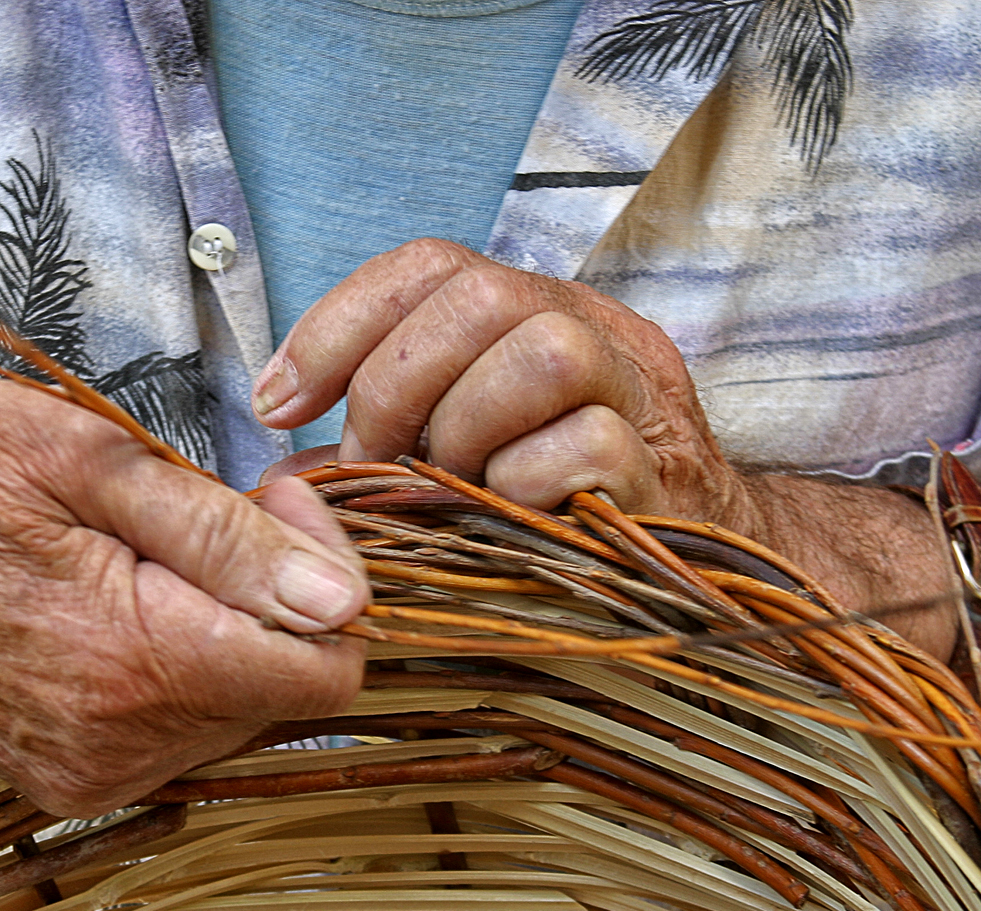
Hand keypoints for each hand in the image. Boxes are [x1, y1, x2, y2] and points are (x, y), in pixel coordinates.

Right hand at [0, 377, 368, 816]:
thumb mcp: (86, 459)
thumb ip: (227, 537)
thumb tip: (345, 601)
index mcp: (130, 665)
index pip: (329, 671)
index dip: (330, 575)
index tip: (271, 496)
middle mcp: (115, 746)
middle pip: (289, 692)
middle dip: (278, 598)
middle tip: (205, 508)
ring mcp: (86, 775)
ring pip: (240, 713)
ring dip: (227, 631)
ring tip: (147, 551)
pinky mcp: (64, 781)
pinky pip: (180, 732)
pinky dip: (180, 668)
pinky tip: (121, 602)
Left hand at [250, 238, 957, 657]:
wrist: (702, 576)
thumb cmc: (560, 516)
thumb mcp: (464, 460)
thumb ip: (387, 449)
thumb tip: (287, 476)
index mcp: (536, 313)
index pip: (429, 265)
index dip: (337, 323)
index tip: (277, 403)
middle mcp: (596, 333)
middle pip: (483, 292)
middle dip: (396, 381)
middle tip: (373, 461)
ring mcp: (641, 399)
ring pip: (543, 351)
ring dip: (465, 427)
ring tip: (448, 486)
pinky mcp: (666, 476)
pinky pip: (585, 449)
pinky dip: (521, 486)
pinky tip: (505, 519)